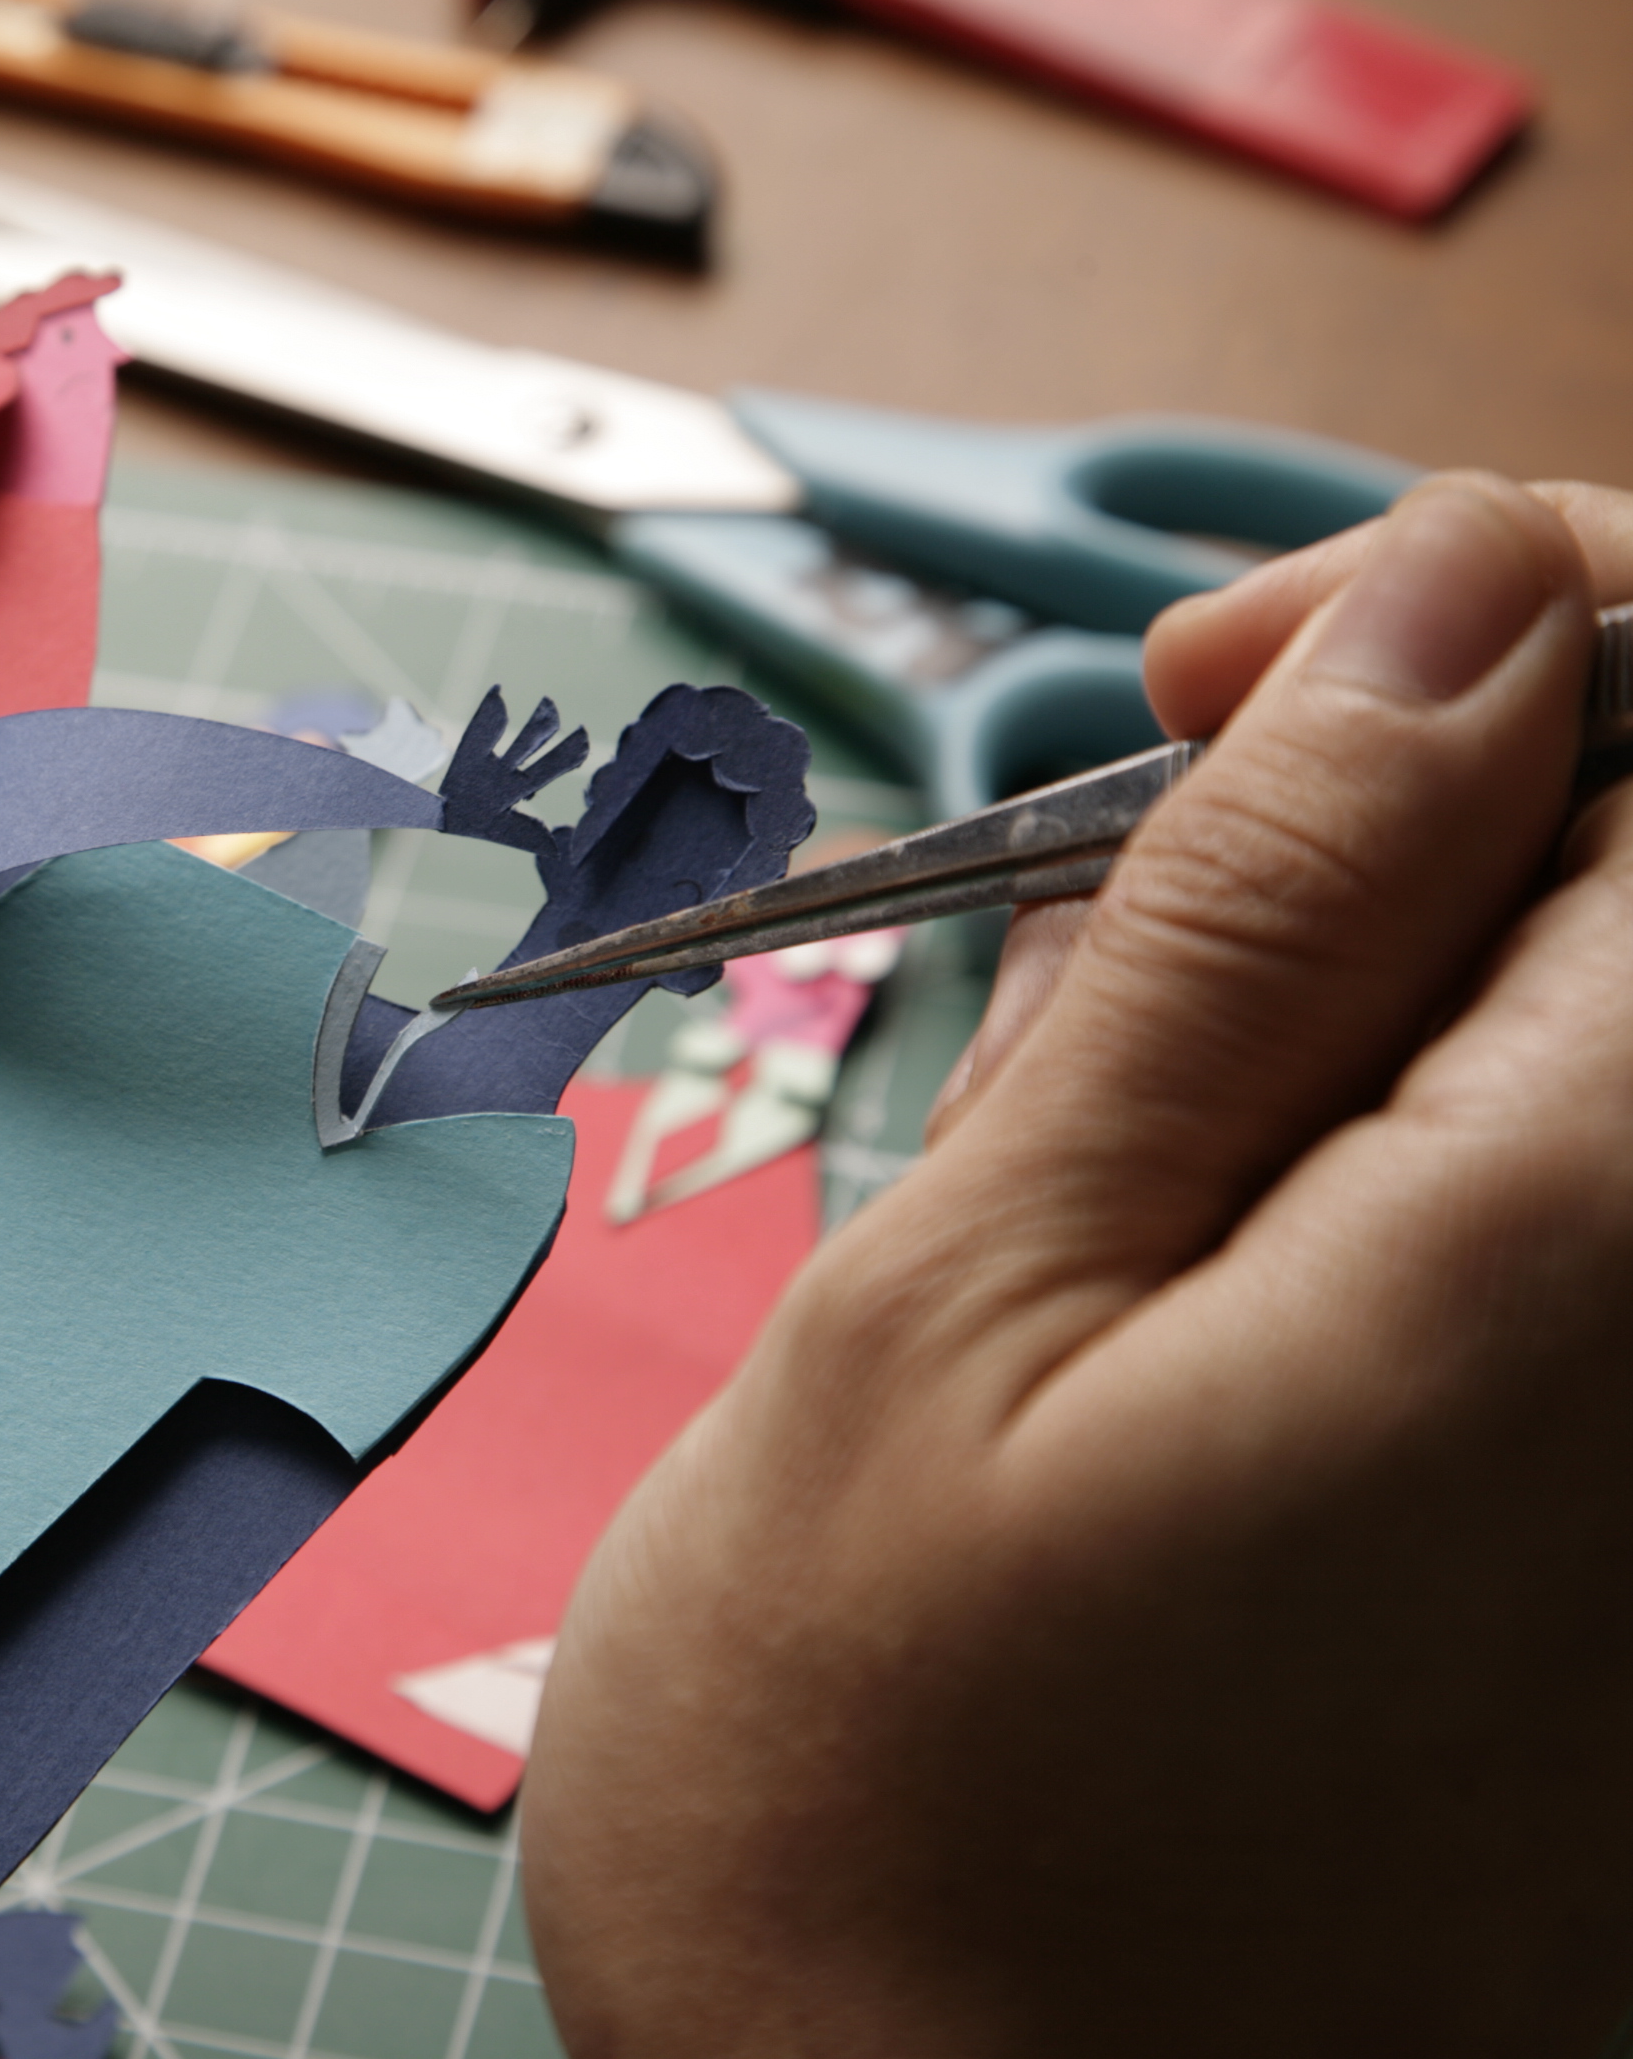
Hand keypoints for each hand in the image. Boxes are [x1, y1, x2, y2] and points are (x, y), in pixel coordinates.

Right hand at [518, 474, 1632, 2054]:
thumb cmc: (866, 1819)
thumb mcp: (963, 1313)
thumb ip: (1244, 939)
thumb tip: (1456, 604)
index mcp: (1605, 1238)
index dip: (1468, 614)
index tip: (1194, 704)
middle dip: (1419, 810)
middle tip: (1124, 910)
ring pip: (1599, 1077)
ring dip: (1389, 1012)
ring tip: (1115, 1162)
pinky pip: (1570, 1271)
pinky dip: (1420, 1186)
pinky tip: (1220, 1308)